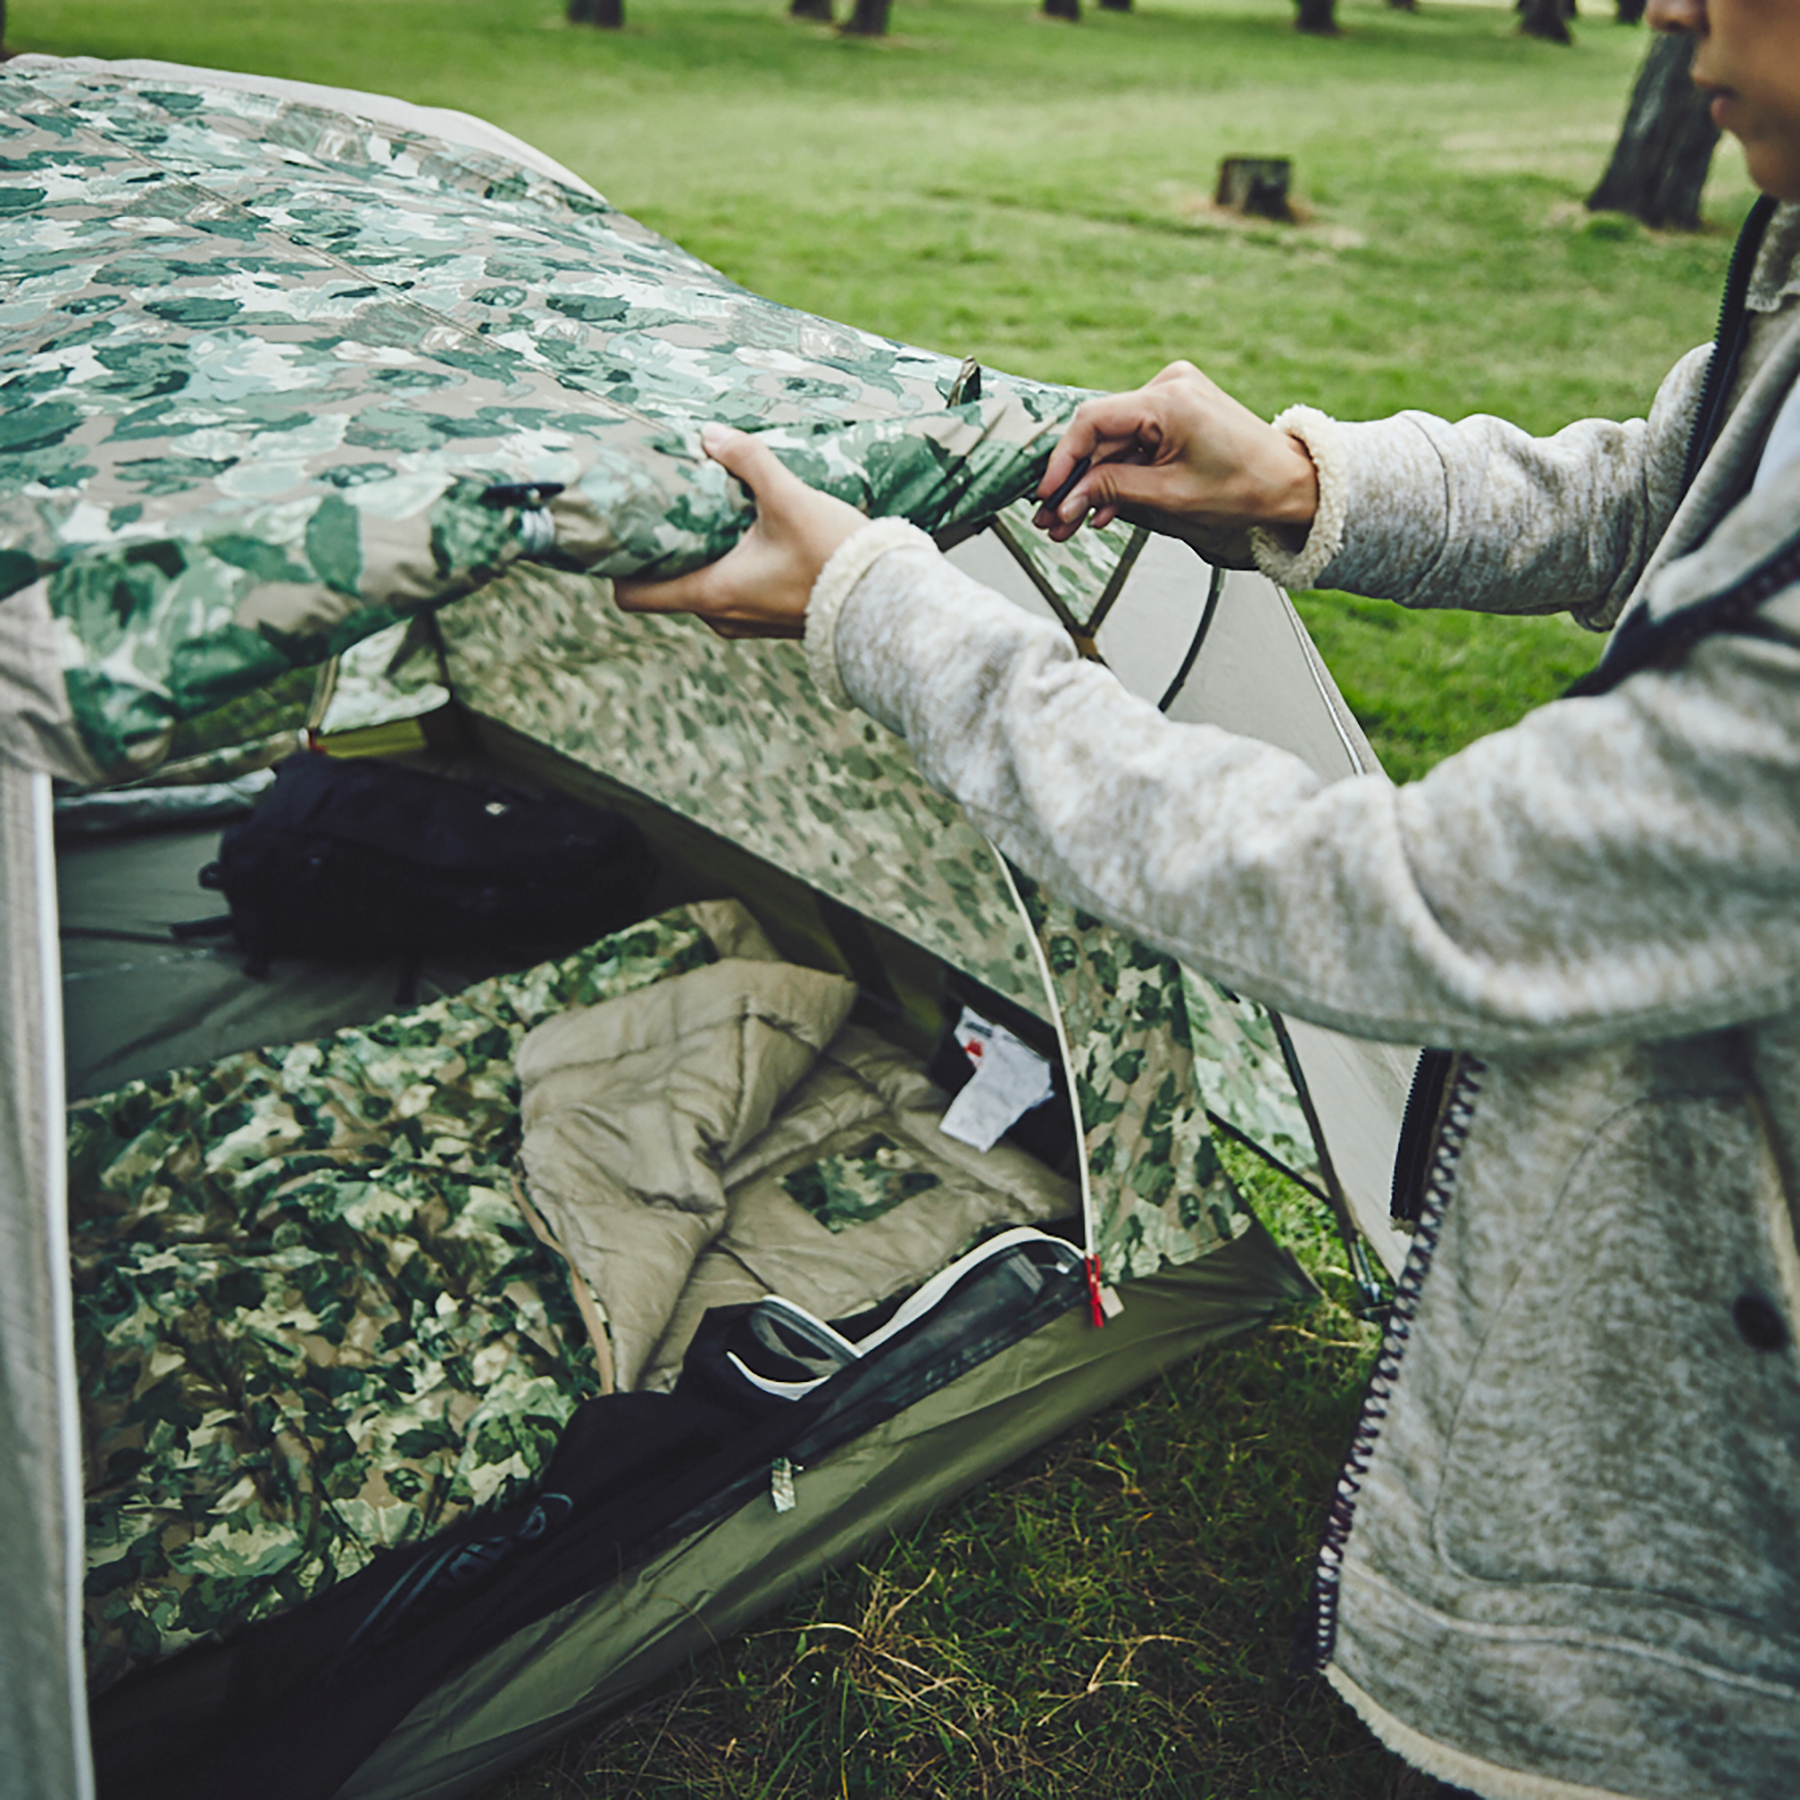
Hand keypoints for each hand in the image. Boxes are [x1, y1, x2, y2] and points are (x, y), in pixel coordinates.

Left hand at [613, 423, 868, 637]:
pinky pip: (734, 594)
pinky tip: (749, 535)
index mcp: (710, 594)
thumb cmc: (834, 557)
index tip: (625, 531)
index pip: (632, 596)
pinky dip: (732, 568)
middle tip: (672, 508)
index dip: (618, 566)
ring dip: (704, 557)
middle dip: (667, 550)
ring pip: (702, 589)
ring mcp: (746, 624)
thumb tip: (710, 434)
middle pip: (667, 587)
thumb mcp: (788, 499)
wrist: (887, 603)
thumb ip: (747, 461)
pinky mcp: (772, 621)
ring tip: (714, 515)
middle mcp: (721, 617)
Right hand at [1033, 361, 1318, 548]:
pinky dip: (1119, 474)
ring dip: (1093, 484)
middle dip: (1076, 482)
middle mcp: (1168, 386)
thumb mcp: (1170, 496)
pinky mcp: (1177, 411)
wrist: (1290, 482)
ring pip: (1115, 443)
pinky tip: (1102, 511)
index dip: (1063, 461)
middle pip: (1101, 435)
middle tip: (1051, 520)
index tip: (1046, 495)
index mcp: (1169, 399)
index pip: (1093, 422)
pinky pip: (1135, 442)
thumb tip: (1066, 501)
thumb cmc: (1244, 487)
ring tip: (1070, 525)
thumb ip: (1113, 492)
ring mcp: (1173, 396)